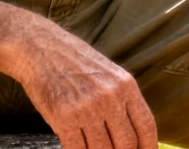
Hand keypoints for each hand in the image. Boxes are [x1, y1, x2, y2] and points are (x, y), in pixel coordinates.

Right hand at [14, 23, 158, 148]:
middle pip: (126, 143)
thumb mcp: (108, 74)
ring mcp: (87, 109)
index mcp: (125, 85)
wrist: (40, 49)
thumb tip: (133, 134)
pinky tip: (79, 147)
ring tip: (95, 148)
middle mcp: (109, 97)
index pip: (146, 125)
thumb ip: (122, 101)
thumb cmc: (74, 62)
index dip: (149, 146)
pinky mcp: (63, 119)